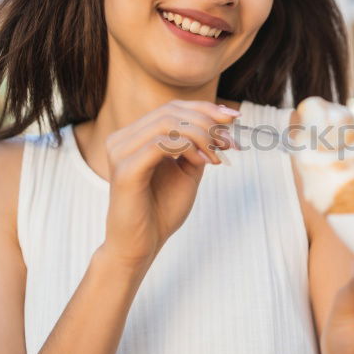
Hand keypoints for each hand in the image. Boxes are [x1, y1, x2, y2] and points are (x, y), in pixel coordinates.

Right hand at [98, 100, 238, 271]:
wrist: (141, 245)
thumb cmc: (161, 210)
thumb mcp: (186, 171)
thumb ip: (198, 147)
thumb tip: (221, 125)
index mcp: (134, 136)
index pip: (171, 108)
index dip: (205, 108)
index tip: (234, 118)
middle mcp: (122, 139)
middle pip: (170, 112)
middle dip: (208, 123)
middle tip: (230, 142)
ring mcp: (120, 153)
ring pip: (167, 123)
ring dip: (201, 135)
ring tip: (218, 155)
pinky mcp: (124, 171)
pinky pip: (160, 144)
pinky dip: (188, 147)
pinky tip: (203, 162)